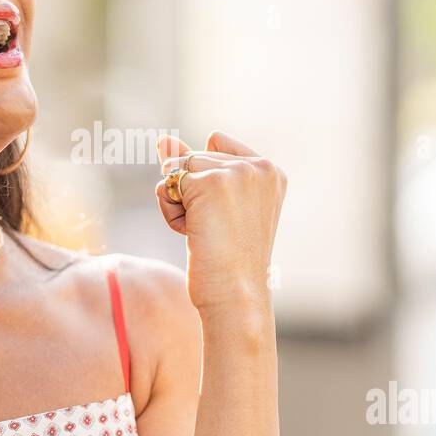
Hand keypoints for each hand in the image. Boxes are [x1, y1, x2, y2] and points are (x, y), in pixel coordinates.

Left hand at [153, 131, 286, 313]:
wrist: (236, 296)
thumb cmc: (229, 261)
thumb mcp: (217, 208)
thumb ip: (193, 168)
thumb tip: (163, 140)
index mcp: (271, 171)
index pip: (216, 143)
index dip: (205, 180)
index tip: (226, 218)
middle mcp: (259, 166)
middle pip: (194, 156)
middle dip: (191, 193)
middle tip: (215, 230)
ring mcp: (236, 172)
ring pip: (179, 168)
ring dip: (178, 202)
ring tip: (204, 232)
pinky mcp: (210, 183)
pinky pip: (168, 183)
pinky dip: (170, 211)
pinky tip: (192, 233)